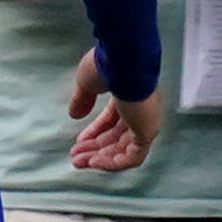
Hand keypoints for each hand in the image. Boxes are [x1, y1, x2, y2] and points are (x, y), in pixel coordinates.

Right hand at [64, 50, 163, 171]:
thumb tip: (74, 114)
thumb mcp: (87, 83)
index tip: (78, 142)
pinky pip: (132, 157)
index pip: (112, 120)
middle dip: (94, 149)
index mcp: (129, 95)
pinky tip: (94, 163)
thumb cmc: (108, 64)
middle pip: (117, 138)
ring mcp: (146, 121)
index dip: (94, 133)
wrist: (123, 59)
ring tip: (79, 162)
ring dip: (100, 158)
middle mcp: (140, 110)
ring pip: (124, 150)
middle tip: (76, 158)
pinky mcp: (147, 132)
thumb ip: (82, 100)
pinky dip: (113, 163)